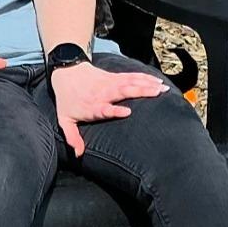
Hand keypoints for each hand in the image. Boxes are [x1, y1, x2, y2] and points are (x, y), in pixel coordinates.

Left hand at [50, 63, 168, 155]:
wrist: (66, 72)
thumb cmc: (67, 100)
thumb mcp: (65, 119)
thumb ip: (72, 137)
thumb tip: (78, 154)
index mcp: (92, 107)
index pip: (103, 109)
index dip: (114, 110)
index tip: (127, 112)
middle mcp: (103, 94)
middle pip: (122, 92)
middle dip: (139, 91)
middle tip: (156, 93)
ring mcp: (110, 83)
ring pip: (130, 82)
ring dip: (147, 84)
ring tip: (162, 88)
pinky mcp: (115, 76)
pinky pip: (132, 76)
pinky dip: (146, 78)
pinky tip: (158, 81)